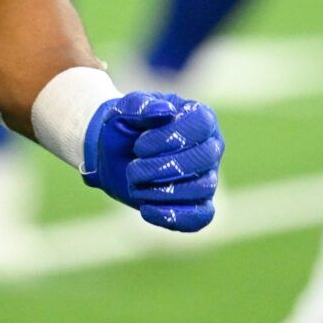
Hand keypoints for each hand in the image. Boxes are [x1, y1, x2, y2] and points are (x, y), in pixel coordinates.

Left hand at [83, 92, 222, 231]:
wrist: (112, 154)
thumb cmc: (124, 127)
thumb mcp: (123, 110)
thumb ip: (140, 105)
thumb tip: (166, 110)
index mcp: (199, 116)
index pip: (200, 125)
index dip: (169, 138)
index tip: (139, 145)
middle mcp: (211, 146)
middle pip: (203, 158)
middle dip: (162, 167)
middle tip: (133, 169)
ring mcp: (208, 176)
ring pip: (202, 188)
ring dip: (163, 190)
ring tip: (135, 185)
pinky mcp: (198, 203)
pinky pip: (201, 216)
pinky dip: (175, 217)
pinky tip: (146, 210)